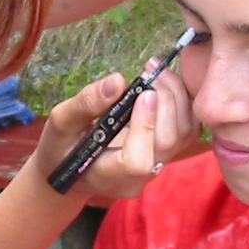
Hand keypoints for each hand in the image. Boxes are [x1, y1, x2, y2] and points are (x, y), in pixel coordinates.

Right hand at [32, 63, 195, 200]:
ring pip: (183, 135)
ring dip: (177, 97)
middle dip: (166, 102)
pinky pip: (187, 130)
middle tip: (151, 70)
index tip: (143, 94)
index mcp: (108, 176)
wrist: (74, 169)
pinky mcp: (166, 154)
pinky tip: (166, 81)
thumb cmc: (62, 148)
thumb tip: (117, 80)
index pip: (137, 162)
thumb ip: (85, 105)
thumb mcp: (61, 125)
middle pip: (167, 144)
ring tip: (158, 70)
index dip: (145, 128)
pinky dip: (184, 102)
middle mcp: (138, 178)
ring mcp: (155, 168)